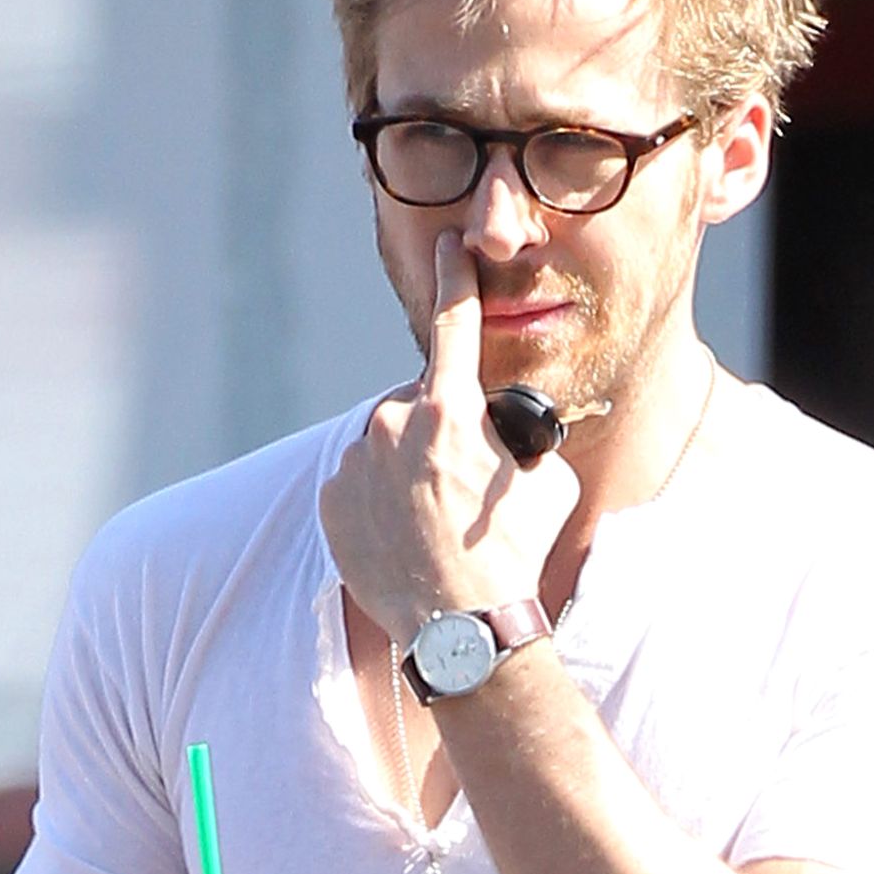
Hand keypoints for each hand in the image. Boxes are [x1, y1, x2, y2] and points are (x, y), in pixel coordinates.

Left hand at [321, 232, 579, 644]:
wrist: (463, 626)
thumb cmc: (514, 551)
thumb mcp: (543, 478)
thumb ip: (514, 436)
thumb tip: (498, 432)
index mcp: (449, 411)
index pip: (453, 325)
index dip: (455, 281)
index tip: (447, 247)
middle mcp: (392, 426)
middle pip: (419, 403)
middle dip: (439, 428)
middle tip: (463, 483)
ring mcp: (356, 464)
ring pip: (385, 444)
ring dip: (407, 466)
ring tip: (434, 520)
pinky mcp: (330, 502)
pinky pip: (359, 483)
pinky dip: (379, 500)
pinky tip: (406, 536)